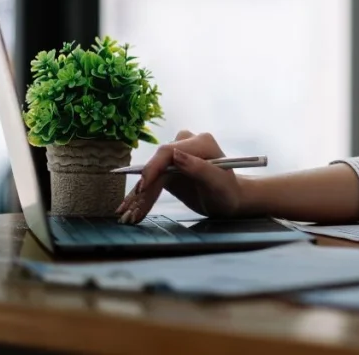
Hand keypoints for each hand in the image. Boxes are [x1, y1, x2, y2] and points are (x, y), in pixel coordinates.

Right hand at [116, 131, 243, 224]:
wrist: (229, 200)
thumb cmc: (228, 192)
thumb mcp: (218, 183)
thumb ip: (200, 168)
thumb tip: (177, 155)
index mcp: (201, 143)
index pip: (169, 151)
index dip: (153, 168)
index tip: (144, 187)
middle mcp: (186, 145)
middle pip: (157, 164)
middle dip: (144, 189)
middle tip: (131, 211)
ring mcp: (177, 156)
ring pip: (152, 175)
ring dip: (140, 196)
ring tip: (129, 215)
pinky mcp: (169, 169)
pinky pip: (153, 182)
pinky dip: (144, 197)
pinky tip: (133, 209)